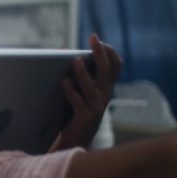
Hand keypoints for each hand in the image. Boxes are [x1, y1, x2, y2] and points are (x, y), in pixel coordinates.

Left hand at [55, 33, 121, 149]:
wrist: (75, 139)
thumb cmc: (75, 109)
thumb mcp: (78, 88)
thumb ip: (73, 70)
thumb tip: (62, 48)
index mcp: (104, 86)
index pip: (115, 66)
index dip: (109, 52)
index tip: (99, 40)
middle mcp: (103, 95)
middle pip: (105, 71)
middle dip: (99, 53)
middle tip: (93, 38)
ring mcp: (95, 107)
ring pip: (91, 87)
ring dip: (83, 73)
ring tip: (76, 60)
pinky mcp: (84, 117)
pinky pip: (78, 102)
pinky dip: (71, 91)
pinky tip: (64, 80)